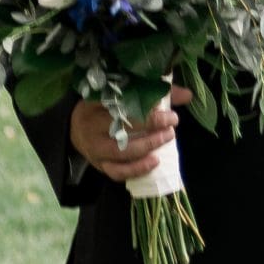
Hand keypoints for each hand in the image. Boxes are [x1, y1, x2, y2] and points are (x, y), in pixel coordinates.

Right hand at [69, 85, 191, 181]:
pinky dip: (137, 169)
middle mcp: (91, 126)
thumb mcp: (121, 94)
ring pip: (120, 151)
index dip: (144, 104)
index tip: (166, 107)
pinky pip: (117, 172)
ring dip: (146, 146)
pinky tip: (155, 162)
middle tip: (171, 123)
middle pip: (120, 126)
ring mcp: (94, 148)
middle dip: (150, 124)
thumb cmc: (105, 107)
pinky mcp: (99, 165)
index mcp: (94, 102)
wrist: (76, 128)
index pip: (119, 101)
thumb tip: (186, 95)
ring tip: (167, 138)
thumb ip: (152, 92)